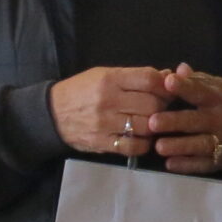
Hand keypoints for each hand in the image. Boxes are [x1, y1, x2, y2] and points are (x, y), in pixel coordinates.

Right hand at [49, 67, 172, 157]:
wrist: (52, 113)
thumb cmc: (82, 90)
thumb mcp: (105, 75)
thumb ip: (135, 76)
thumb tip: (167, 76)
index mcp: (110, 79)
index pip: (148, 80)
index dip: (165, 85)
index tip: (169, 89)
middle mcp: (108, 100)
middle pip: (152, 105)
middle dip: (163, 106)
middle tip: (162, 107)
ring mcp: (105, 124)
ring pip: (146, 126)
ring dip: (155, 126)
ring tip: (153, 122)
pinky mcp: (102, 143)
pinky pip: (133, 146)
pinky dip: (144, 144)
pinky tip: (143, 138)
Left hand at [148, 63, 221, 175]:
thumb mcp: (221, 86)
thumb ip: (198, 80)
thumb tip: (179, 69)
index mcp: (219, 99)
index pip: (200, 91)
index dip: (184, 86)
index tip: (168, 81)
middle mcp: (221, 120)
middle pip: (196, 121)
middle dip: (175, 122)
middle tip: (153, 122)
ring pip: (200, 145)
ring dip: (179, 146)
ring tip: (159, 147)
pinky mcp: (221, 160)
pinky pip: (203, 164)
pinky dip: (187, 165)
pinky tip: (170, 164)